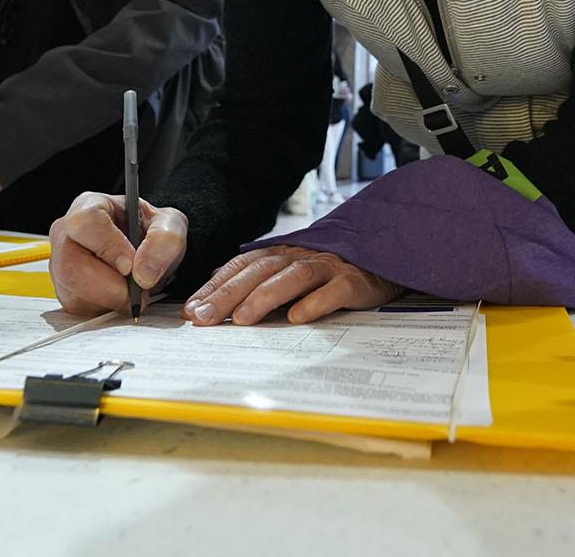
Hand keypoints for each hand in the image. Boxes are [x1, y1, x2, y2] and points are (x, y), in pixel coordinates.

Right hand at [49, 192, 188, 316]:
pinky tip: (120, 296)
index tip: (130, 266)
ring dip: (111, 300)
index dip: (108, 246)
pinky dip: (106, 308)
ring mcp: (60, 265)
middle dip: (110, 286)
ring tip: (133, 292)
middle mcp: (67, 235)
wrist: (147, 254)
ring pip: (75, 292)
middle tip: (138, 291)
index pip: (86, 223)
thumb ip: (164, 241)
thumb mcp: (170, 226)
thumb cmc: (151, 233)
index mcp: (89, 206)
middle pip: (72, 265)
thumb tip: (142, 273)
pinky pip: (79, 308)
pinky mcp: (65, 292)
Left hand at [184, 247, 398, 326]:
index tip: (190, 310)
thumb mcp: (293, 277)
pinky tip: (298, 317)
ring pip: (292, 277)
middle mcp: (301, 257)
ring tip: (241, 319)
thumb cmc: (331, 275)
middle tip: (203, 318)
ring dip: (264, 297)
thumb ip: (260, 285)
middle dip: (227, 294)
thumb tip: (214, 301)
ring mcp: (328, 267)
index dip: (215, 286)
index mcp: (282, 255)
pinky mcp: (354, 282)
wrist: (384, 263)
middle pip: (259, 271)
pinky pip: (333, 291)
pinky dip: (315, 302)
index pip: (241, 267)